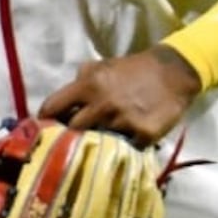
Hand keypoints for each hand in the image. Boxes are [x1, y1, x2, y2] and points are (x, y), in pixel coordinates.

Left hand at [39, 46, 201, 145]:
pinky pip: (125, 150)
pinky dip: (123, 151)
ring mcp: (123, 121)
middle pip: (72, 131)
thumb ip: (81, 80)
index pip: (53, 106)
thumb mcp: (103, 66)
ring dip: (97, 146)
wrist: (173, 73)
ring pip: (97, 143)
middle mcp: (103, 104)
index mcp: (89, 85)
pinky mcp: (143, 134)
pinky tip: (123, 147)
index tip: (44, 130)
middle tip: (69, 145)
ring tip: (97, 148)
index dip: (45, 120)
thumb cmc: (134, 69)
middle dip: (69, 137)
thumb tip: (60, 101)